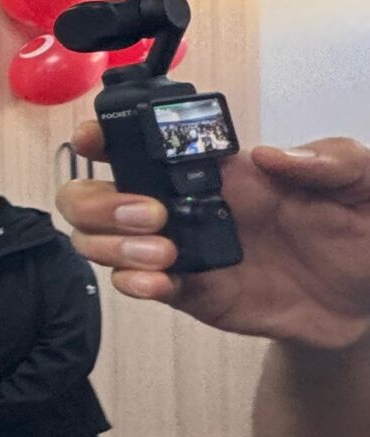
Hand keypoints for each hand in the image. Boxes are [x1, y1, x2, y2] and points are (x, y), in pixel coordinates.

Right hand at [58, 122, 369, 349]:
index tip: (93, 140)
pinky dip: (134, 284)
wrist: (366, 300)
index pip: (143, 142)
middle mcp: (186, 206)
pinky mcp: (191, 293)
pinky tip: (159, 282)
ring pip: (99, 241)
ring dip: (111, 244)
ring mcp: (181, 251)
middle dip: (97, 202)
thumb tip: (271, 156)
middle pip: (94, 195)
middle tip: (149, 214)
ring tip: (161, 253)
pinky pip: (139, 286)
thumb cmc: (361, 232)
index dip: (104, 136)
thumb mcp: (363, 182)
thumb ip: (330, 160)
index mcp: (220, 169)